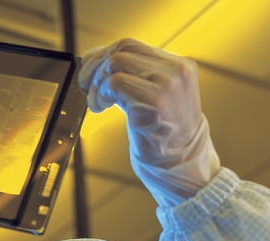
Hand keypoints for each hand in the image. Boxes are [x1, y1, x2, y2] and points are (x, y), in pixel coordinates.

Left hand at [78, 39, 218, 204]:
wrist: (183, 167)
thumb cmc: (165, 135)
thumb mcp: (157, 97)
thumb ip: (135, 77)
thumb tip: (96, 57)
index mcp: (180, 66)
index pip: (132, 45)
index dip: (103, 54)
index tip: (90, 71)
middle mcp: (176, 72)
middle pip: (122, 48)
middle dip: (96, 66)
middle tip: (86, 85)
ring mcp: (167, 88)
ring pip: (116, 63)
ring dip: (97, 83)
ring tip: (97, 102)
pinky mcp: (153, 106)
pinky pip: (115, 85)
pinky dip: (100, 95)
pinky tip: (100, 109)